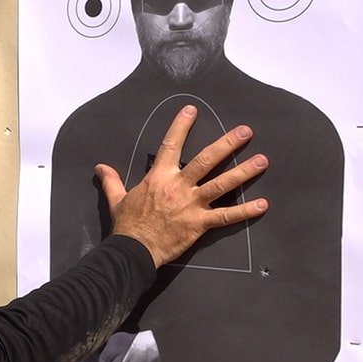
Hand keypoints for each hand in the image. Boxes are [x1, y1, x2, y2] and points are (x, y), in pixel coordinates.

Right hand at [101, 105, 268, 267]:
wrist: (133, 250)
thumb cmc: (127, 225)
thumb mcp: (116, 199)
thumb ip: (112, 180)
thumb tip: (100, 167)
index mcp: (159, 178)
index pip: (170, 145)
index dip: (181, 126)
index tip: (192, 111)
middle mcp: (178, 186)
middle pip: (206, 160)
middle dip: (228, 144)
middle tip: (246, 131)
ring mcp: (191, 205)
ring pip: (222, 184)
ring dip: (243, 172)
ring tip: (262, 160)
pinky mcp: (199, 224)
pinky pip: (226, 216)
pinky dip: (245, 211)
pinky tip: (263, 204)